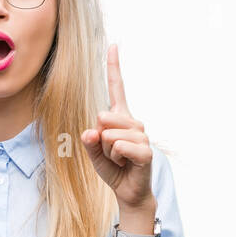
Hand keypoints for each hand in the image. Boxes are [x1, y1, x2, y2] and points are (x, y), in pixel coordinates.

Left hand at [80, 44, 153, 209]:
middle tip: (111, 153)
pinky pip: (121, 147)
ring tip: (119, 160)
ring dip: (108, 152)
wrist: (129, 192)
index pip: (116, 88)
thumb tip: (91, 132)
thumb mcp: (94, 153)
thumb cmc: (113, 169)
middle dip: (99, 139)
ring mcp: (142, 135)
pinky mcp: (146, 150)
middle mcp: (133, 122)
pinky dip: (117, 158)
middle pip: (103, 116)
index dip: (114, 67)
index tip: (113, 45)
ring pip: (110, 135)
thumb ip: (89, 141)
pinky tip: (126, 164)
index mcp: (120, 117)